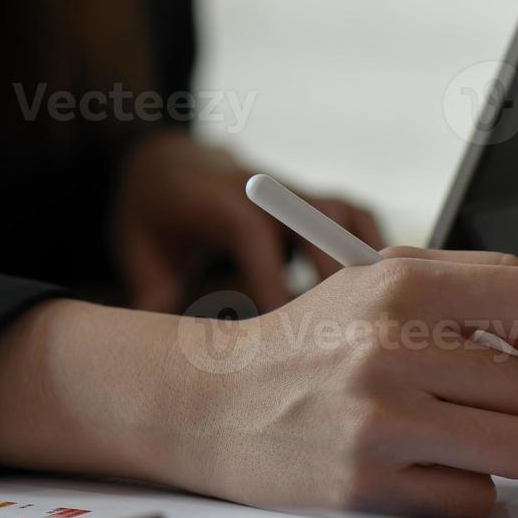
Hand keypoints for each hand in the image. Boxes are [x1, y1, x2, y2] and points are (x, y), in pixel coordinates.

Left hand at [111, 130, 383, 312]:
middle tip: (345, 333)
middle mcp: (261, 186)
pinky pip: (357, 218)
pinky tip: (381, 296)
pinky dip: (373, 250)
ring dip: (363, 261)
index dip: (269, 278)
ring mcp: (292, 188)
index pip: (251, 232)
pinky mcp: (313, 196)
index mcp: (214, 198)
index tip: (281, 334)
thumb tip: (168, 355)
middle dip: (332, 275)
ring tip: (378, 315)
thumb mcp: (135, 250)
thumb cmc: (151, 215)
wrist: (167, 161)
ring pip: (344, 215)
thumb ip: (151, 294)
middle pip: (312, 220)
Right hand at [181, 247, 517, 517]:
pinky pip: (475, 499)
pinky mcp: (370, 489)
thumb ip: (475, 288)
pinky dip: (458, 487)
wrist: (214, 402)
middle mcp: (392, 349)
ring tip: (456, 432)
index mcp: (402, 285)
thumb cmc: (310, 341)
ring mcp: (381, 424)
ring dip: (502, 447)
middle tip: (487, 401)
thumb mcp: (378, 278)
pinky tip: (416, 463)